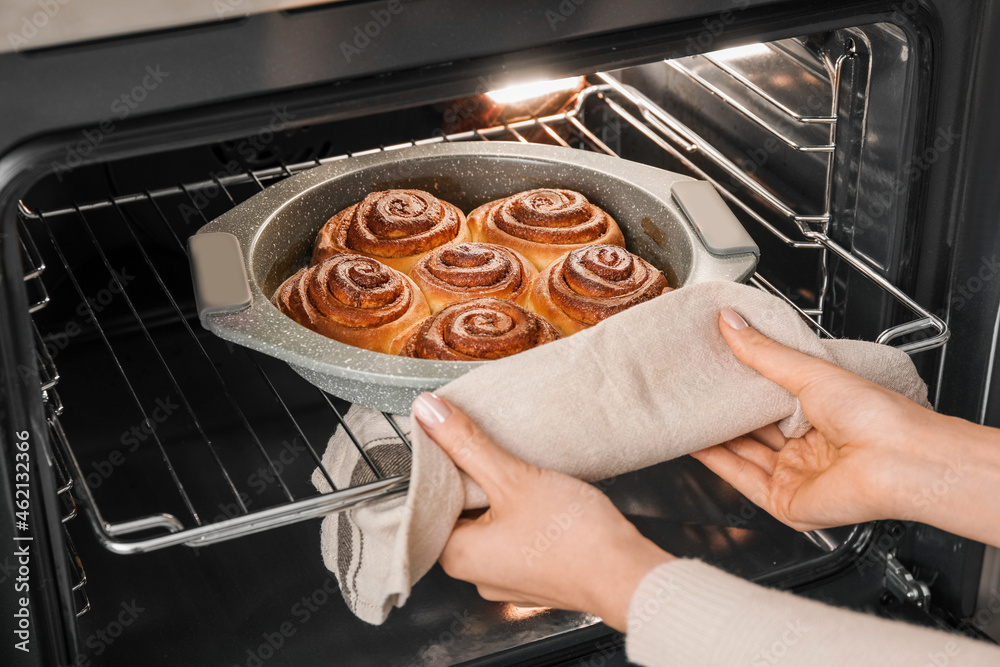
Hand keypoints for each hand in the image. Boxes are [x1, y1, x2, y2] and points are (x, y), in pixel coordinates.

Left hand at [411, 393, 673, 631]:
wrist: (628, 574)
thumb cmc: (574, 539)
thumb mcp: (513, 478)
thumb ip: (467, 443)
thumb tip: (430, 412)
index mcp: (456, 556)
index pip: (428, 501)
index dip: (438, 466)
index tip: (447, 439)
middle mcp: (476, 573)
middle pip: (458, 511)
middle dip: (472, 479)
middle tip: (485, 447)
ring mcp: (507, 577)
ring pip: (489, 522)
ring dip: (499, 494)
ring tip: (514, 468)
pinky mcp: (534, 574)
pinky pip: (514, 535)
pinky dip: (520, 513)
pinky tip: (536, 493)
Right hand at [693, 309, 999, 545]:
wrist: (898, 459)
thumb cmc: (877, 416)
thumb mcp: (811, 372)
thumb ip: (764, 352)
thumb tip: (732, 323)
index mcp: (822, 417)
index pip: (769, 403)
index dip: (740, 388)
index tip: (711, 368)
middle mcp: (808, 450)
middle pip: (752, 431)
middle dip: (723, 413)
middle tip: (691, 391)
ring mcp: (796, 477)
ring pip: (743, 455)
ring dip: (713, 436)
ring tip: (685, 414)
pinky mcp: (786, 502)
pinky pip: (742, 479)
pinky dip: (717, 462)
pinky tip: (696, 444)